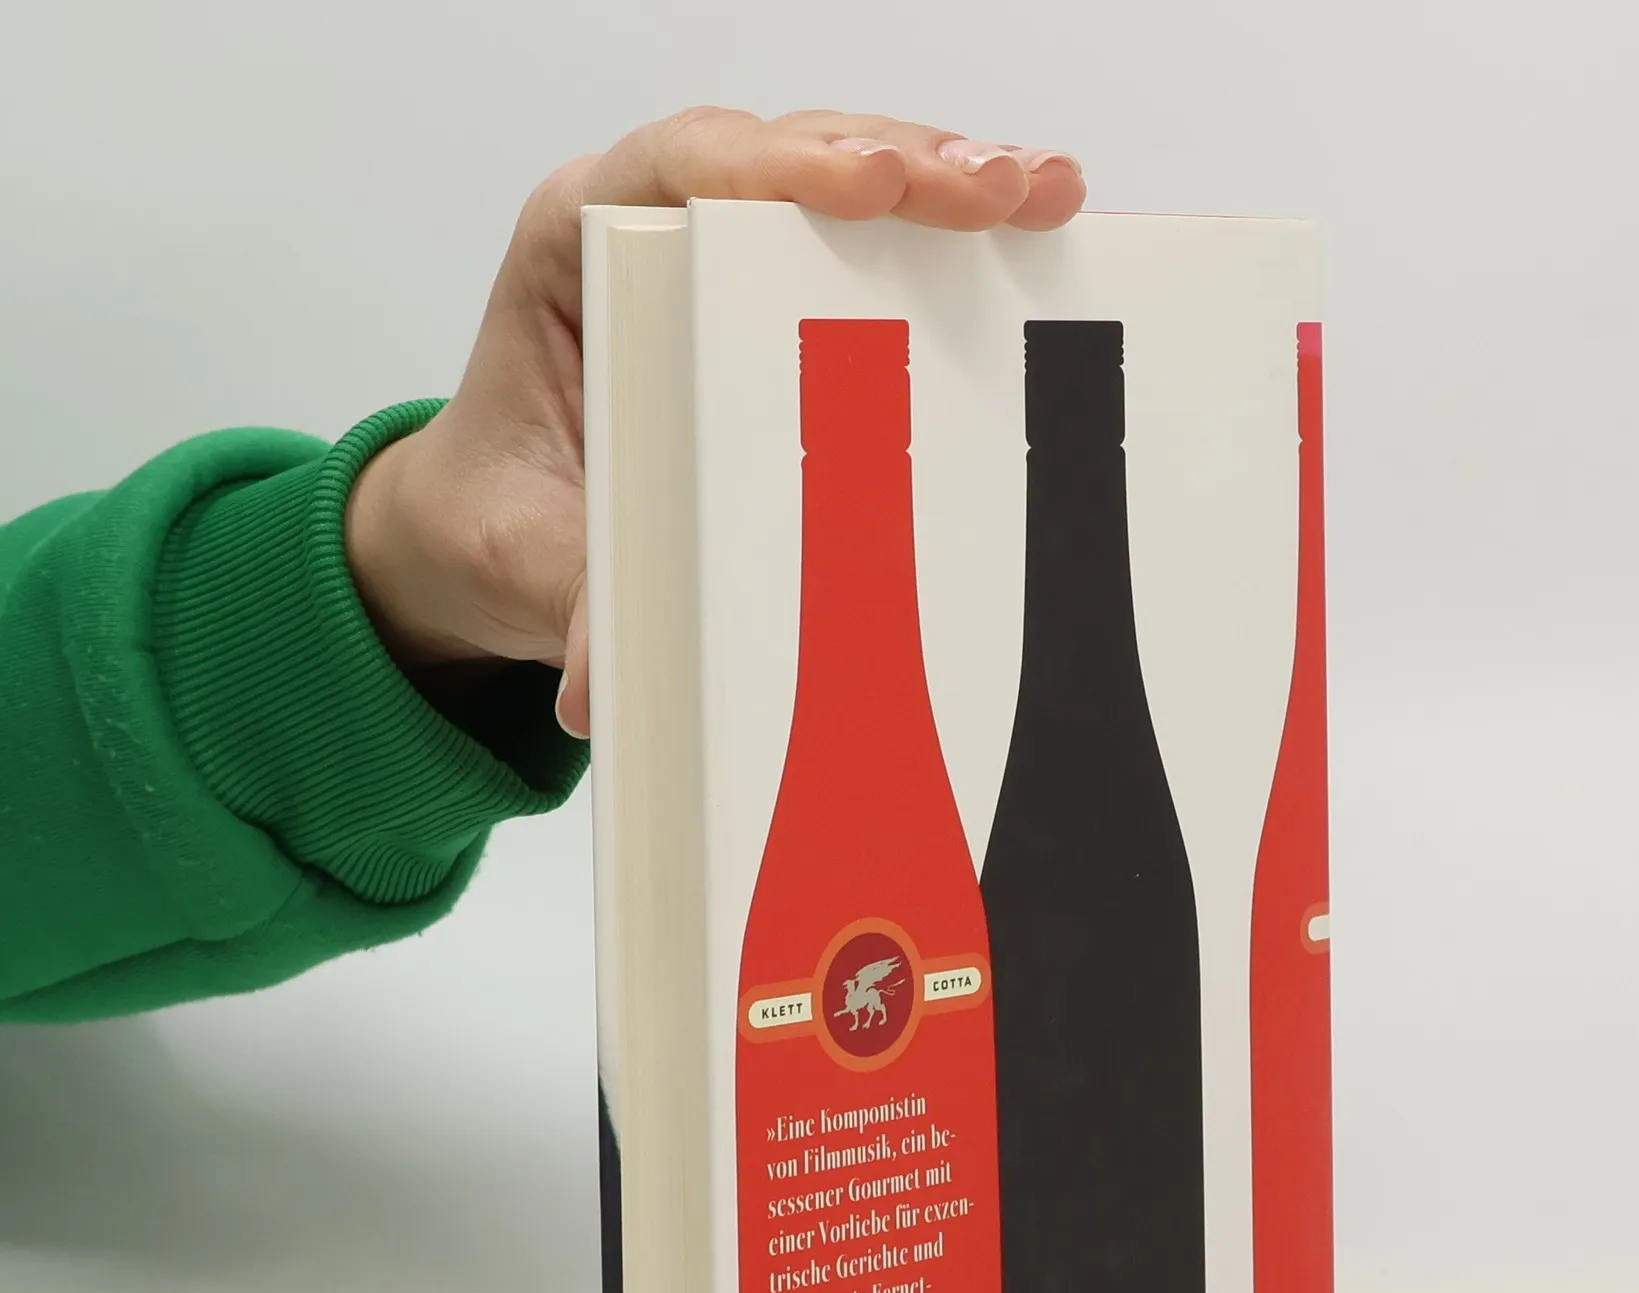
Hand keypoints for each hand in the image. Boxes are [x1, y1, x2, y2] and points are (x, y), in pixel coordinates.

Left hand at [344, 108, 1086, 737]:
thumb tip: (605, 686)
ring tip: (1045, 195)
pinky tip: (1035, 237)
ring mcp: (726, 249)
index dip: (781, 168)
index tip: (871, 189)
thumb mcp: (530, 565)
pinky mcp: (782, 292)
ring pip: (850, 180)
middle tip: (995, 190)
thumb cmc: (505, 516)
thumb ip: (578, 604)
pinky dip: (953, 238)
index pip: (680, 171)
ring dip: (952, 182)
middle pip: (790, 158)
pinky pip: (875, 241)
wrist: (492, 531)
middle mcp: (653, 224)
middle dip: (905, 163)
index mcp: (573, 251)